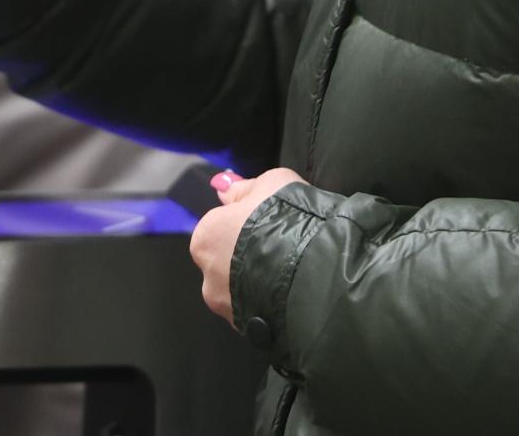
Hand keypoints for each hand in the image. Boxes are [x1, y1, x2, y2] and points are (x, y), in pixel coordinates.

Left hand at [190, 167, 306, 326]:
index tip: (270, 222)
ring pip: (243, 292)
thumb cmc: (286, 219)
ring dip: (260, 283)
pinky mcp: (251, 334)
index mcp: (204, 238)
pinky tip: (296, 294)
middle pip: (227, 263)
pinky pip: (260, 314)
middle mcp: (207, 278)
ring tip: (294, 273)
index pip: (218, 227)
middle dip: (249, 257)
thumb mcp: (270, 184)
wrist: (314, 273)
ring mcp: (228, 311)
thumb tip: (222, 186)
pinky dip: (272, 305)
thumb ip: (242, 188)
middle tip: (283, 247)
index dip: (246, 223)